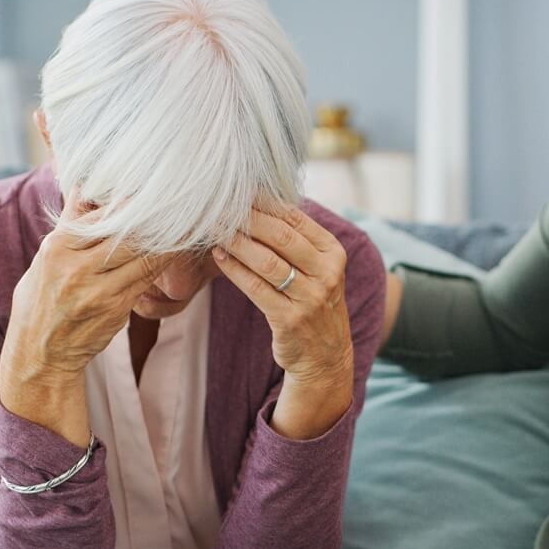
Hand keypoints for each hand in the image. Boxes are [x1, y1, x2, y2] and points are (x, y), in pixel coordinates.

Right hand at [0, 199, 175, 444]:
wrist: (40, 352)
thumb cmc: (41, 299)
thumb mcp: (46, 257)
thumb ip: (69, 223)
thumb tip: (84, 183)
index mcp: (57, 249)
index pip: (100, 216)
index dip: (129, 201)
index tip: (152, 188)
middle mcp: (76, 269)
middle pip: (127, 233)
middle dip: (154, 217)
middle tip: (179, 199)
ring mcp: (99, 291)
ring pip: (144, 255)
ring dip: (167, 238)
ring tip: (186, 219)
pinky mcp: (117, 308)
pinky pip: (147, 278)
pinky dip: (162, 261)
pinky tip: (176, 248)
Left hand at [212, 203, 353, 439]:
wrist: (325, 356)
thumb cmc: (312, 304)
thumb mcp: (318, 269)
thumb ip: (298, 240)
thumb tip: (259, 201)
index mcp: (333, 253)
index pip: (295, 218)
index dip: (264, 202)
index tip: (237, 192)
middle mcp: (327, 273)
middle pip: (280, 236)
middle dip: (247, 219)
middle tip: (219, 207)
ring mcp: (310, 298)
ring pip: (266, 261)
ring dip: (236, 243)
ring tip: (215, 230)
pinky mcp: (290, 319)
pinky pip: (255, 288)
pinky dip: (234, 269)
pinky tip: (219, 256)